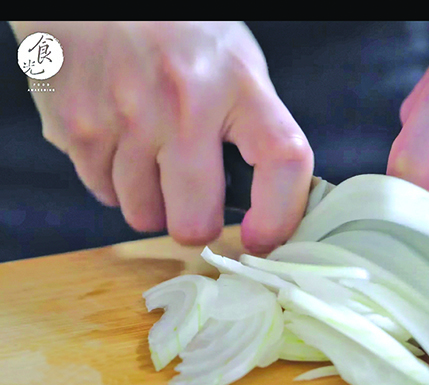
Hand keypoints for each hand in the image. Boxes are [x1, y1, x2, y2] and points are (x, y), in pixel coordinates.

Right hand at [10, 21, 312, 252]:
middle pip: (195, 219)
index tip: (265, 238)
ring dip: (153, 200)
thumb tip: (267, 202)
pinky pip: (103, 192)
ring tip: (153, 155)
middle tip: (197, 205)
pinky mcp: (78, 128)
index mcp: (238, 82)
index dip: (279, 216)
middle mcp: (182, 102)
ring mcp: (125, 117)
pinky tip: (122, 142)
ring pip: (143, 215)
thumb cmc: (177, 32)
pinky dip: (116, 181)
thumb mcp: (237, 64)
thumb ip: (255, 128)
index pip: (281, 160)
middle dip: (198, 224)